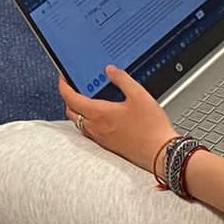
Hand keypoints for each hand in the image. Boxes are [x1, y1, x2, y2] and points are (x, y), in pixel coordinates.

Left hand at [57, 68, 176, 174]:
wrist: (160, 153)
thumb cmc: (151, 127)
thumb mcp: (139, 95)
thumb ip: (123, 80)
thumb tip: (110, 70)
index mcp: (99, 113)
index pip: (70, 98)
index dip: (64, 86)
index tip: (63, 78)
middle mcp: (95, 127)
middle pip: (71, 111)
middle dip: (68, 97)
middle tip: (74, 87)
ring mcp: (100, 138)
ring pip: (79, 122)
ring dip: (78, 110)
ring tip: (87, 99)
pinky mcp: (107, 145)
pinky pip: (88, 131)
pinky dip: (87, 120)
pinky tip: (101, 116)